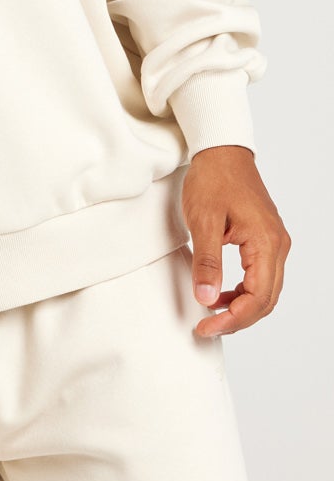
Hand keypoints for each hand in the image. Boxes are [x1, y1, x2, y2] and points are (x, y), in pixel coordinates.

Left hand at [183, 145, 291, 337]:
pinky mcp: (265, 239)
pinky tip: (221, 294)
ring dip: (242, 307)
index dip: (232, 319)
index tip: (205, 327)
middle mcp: (277, 245)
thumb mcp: (203, 222)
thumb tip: (206, 299)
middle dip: (238, 319)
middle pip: (266, 299)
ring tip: (212, 315)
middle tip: (206, 328)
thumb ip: (207, 263)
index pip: (257, 297)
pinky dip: (243, 291)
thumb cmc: (213, 180)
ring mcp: (274, 242)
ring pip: (266, 290)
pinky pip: (261, 276)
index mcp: (265, 243)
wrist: (221, 152)